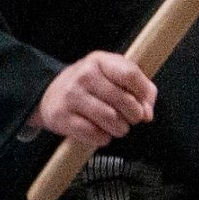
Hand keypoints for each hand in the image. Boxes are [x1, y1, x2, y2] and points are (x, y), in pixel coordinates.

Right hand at [38, 51, 156, 147]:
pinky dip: (102, 138)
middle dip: (133, 116)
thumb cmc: (89, 85)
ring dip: (119, 129)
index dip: (144, 93)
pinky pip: (93, 134)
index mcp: (99, 61)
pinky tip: (100, 133)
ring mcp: (71, 96)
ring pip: (111, 119)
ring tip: (116, 126)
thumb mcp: (112, 75)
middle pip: (124, 100)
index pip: (130, 74)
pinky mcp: (61, 116)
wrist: (50, 94)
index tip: (145, 105)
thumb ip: (139, 87)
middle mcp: (84, 75)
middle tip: (130, 118)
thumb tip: (148, 113)